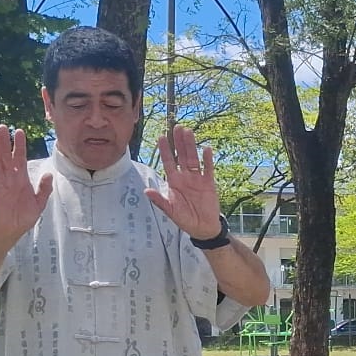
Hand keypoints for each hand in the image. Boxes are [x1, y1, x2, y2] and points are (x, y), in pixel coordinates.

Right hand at [0, 124, 52, 249]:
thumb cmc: (24, 216)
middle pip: (5, 156)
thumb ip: (44, 189)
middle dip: (4, 142)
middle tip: (2, 127)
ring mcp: (0, 185)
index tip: (19, 131)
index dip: (19, 145)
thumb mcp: (38, 203)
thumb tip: (49, 174)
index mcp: (21, 178)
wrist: (11, 231)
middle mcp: (9, 178)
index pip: (20, 157)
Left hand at [147, 125, 224, 239]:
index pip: (168, 162)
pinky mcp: (209, 183)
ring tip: (188, 132)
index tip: (161, 137)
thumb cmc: (185, 219)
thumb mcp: (170, 211)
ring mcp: (197, 178)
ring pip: (193, 158)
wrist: (203, 228)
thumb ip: (160, 200)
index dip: (165, 150)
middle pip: (181, 156)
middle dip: (178, 142)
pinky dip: (207, 159)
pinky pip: (208, 169)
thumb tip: (146, 191)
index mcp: (174, 182)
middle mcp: (185, 177)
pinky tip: (206, 149)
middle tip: (176, 127)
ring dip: (191, 146)